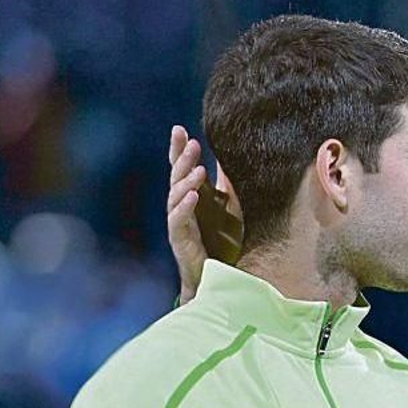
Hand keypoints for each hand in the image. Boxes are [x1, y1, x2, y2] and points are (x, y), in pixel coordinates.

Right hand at [166, 126, 241, 302]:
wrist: (218, 278)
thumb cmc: (223, 244)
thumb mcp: (231, 210)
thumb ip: (228, 187)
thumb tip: (233, 159)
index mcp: (192, 197)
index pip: (181, 169)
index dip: (178, 150)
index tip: (179, 130)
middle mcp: (182, 208)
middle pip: (176, 178)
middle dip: (182, 159)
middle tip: (192, 144)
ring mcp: (179, 224)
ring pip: (175, 197)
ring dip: (185, 182)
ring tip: (198, 170)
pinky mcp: (180, 241)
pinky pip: (178, 221)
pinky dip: (185, 207)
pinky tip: (193, 196)